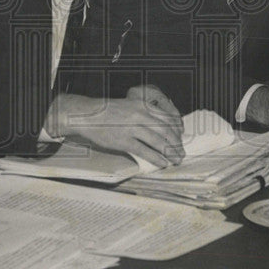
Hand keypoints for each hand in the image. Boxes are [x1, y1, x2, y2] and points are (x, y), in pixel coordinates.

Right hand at [47, 88, 183, 167]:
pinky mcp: (123, 141)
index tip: (181, 138)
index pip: (168, 118)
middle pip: (166, 131)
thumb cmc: (108, 112)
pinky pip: (144, 151)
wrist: (87, 115)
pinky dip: (156, 158)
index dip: (178, 130)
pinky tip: (162, 163)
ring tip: (176, 160)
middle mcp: (140, 114)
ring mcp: (132, 128)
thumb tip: (161, 127)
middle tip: (181, 153)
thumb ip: (145, 113)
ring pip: (158, 142)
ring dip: (170, 152)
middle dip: (177, 144)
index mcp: (143, 105)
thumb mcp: (130, 105)